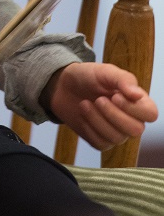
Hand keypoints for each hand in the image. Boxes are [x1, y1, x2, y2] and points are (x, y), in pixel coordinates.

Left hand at [43, 62, 157, 149]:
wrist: (63, 86)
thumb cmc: (87, 76)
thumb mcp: (104, 71)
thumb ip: (123, 80)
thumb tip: (137, 95)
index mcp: (136, 101)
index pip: (151, 114)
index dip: (135, 108)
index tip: (115, 96)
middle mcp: (130, 119)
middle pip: (136, 130)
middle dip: (113, 115)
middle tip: (98, 99)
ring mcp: (116, 132)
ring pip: (116, 138)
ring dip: (97, 119)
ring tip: (85, 103)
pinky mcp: (100, 140)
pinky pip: (100, 143)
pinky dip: (88, 127)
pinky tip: (83, 113)